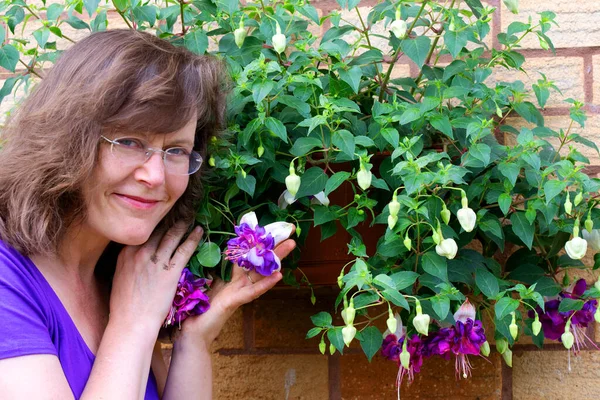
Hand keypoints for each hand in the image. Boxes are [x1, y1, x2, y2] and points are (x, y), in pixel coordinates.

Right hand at [109, 222, 203, 329]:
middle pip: (157, 229)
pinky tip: (200, 231)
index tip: (162, 213)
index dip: (155, 221)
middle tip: (180, 209)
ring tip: (191, 217)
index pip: (143, 231)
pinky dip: (193, 239)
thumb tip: (136, 252)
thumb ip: (128, 260)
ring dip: (183, 225)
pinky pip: (184, 250)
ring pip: (172, 235)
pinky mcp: (170, 272)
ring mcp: (156, 262)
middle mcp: (140, 253)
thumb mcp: (120, 275)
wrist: (131, 323)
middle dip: (169, 218)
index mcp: (126, 252)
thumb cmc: (124, 304)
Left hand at [177, 237, 295, 345]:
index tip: (270, 228)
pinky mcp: (234, 302)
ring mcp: (239, 292)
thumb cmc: (196, 308)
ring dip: (277, 259)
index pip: (248, 255)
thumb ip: (212, 267)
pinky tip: (278, 275)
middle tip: (290, 233)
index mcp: (231, 276)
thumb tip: (211, 246)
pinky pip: (252, 291)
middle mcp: (239, 283)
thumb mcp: (203, 280)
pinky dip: (266, 284)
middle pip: (260, 261)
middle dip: (275, 247)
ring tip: (291, 245)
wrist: (191, 333)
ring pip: (261, 273)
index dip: (259, 242)